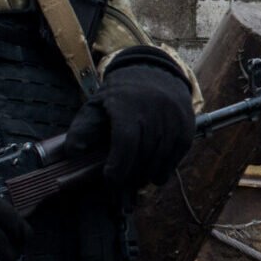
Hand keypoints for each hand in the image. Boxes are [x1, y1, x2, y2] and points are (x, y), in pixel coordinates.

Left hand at [65, 49, 194, 192]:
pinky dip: (165, 169)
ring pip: (161, 158)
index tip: (110, 179)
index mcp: (128, 105)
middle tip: (121, 187)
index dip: (119, 165)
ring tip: (136, 182)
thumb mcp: (96, 105)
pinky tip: (154, 174)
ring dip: (148, 176)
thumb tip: (73, 153)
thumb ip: (82, 129)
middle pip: (144, 154)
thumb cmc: (120, 95)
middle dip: (131, 176)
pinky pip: (177, 155)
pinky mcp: (187, 126)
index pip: (126, 142)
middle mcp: (154, 110)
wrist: (154, 72)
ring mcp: (174, 118)